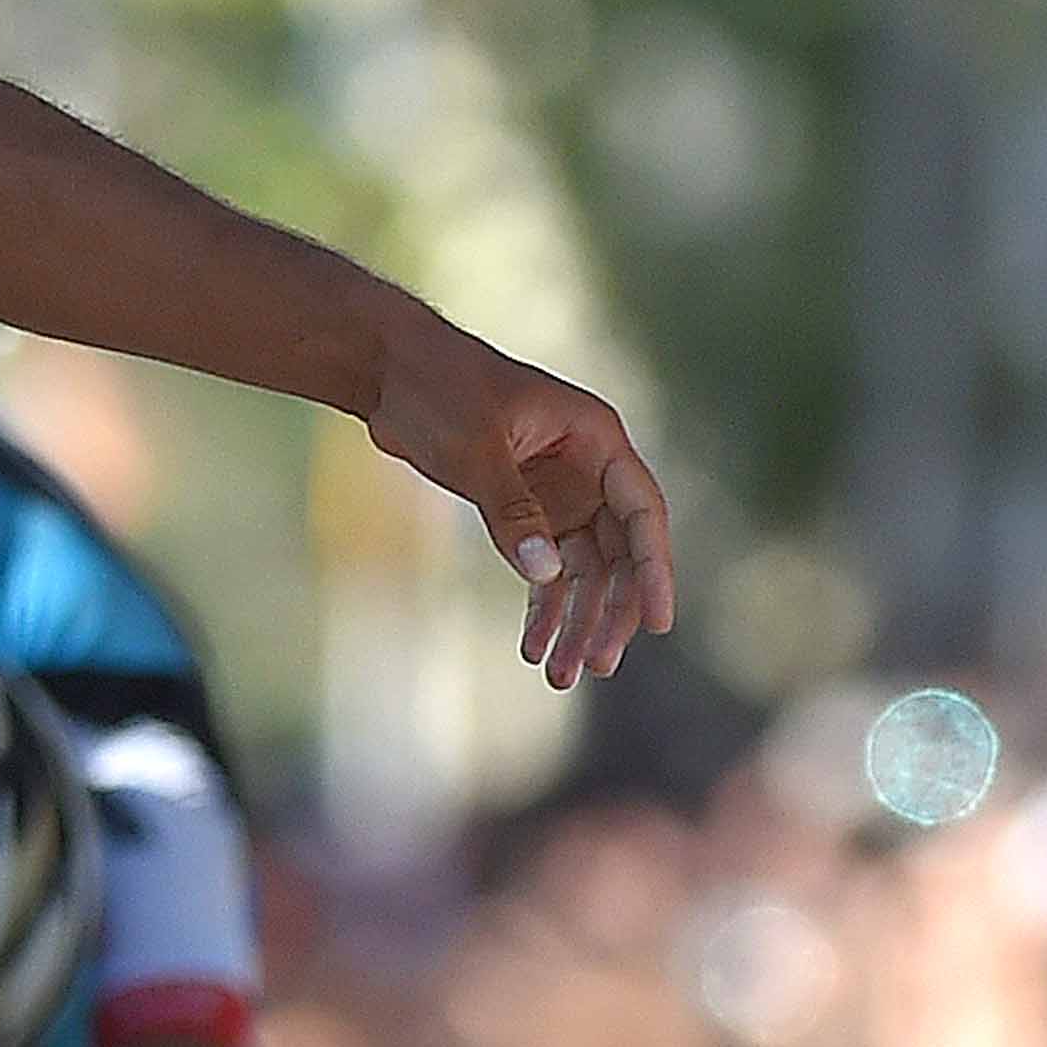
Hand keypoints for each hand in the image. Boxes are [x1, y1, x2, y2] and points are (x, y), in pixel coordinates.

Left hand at [361, 314, 675, 686]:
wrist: (388, 371)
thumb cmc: (439, 389)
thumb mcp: (475, 448)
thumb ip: (510, 509)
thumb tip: (546, 573)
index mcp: (596, 439)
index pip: (643, 512)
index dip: (654, 569)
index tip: (658, 622)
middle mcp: (588, 470)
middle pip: (617, 553)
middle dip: (609, 611)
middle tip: (598, 664)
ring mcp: (558, 493)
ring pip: (582, 570)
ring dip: (575, 621)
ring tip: (563, 675)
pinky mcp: (524, 510)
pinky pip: (544, 567)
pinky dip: (541, 606)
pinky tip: (534, 647)